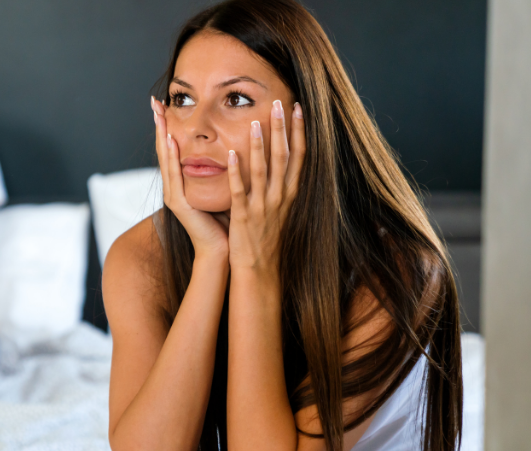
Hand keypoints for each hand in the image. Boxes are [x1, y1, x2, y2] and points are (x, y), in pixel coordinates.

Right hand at [151, 97, 228, 257]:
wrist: (222, 250)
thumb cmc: (225, 221)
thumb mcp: (222, 189)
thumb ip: (221, 171)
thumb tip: (234, 147)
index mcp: (184, 183)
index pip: (174, 149)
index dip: (169, 127)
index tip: (167, 105)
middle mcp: (174, 187)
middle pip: (164, 150)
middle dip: (160, 125)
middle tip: (155, 103)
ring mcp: (173, 195)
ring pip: (165, 159)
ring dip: (162, 136)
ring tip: (159, 116)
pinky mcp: (178, 204)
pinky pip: (174, 175)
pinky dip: (172, 157)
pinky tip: (172, 141)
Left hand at [226, 100, 304, 274]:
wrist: (259, 267)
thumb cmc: (265, 235)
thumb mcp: (278, 206)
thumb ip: (277, 183)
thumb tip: (277, 158)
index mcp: (289, 192)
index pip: (298, 156)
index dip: (299, 131)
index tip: (298, 108)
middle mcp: (280, 196)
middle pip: (284, 157)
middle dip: (282, 129)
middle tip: (279, 103)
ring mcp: (263, 206)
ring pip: (263, 171)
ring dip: (259, 146)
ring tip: (255, 122)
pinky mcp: (244, 216)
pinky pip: (240, 191)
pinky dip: (236, 173)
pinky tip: (231, 155)